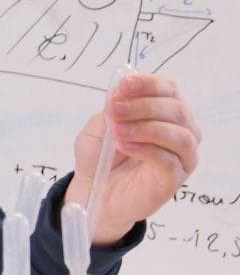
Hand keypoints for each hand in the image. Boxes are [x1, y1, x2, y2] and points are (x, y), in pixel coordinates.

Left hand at [67, 72, 200, 245]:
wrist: (92, 191)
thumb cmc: (99, 157)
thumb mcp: (97, 128)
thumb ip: (110, 110)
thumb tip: (120, 91)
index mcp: (164, 112)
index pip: (169, 89)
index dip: (148, 84)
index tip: (124, 85)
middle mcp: (180, 130)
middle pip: (176, 109)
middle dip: (143, 106)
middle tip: (114, 110)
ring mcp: (181, 156)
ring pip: (179, 135)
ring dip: (146, 128)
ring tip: (117, 131)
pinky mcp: (174, 178)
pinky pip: (169, 160)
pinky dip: (145, 148)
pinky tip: (124, 145)